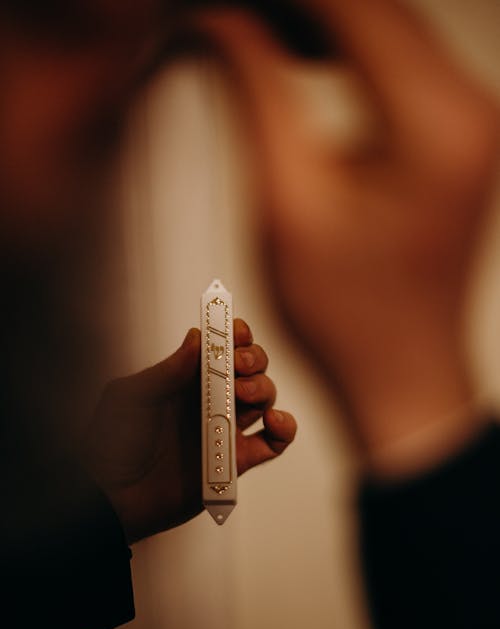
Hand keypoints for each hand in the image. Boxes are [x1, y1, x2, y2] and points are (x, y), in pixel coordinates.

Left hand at [82, 319, 295, 542]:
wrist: (112, 499)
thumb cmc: (110, 444)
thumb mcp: (129, 398)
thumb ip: (166, 371)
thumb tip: (198, 339)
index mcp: (185, 379)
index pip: (221, 348)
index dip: (235, 335)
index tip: (236, 332)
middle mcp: (210, 400)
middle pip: (251, 368)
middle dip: (254, 357)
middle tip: (240, 365)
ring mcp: (225, 429)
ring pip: (265, 397)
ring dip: (264, 387)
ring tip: (242, 394)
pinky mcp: (238, 461)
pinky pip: (274, 442)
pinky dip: (284, 427)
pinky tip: (273, 421)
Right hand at [189, 0, 499, 467]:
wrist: (400, 371)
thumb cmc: (353, 320)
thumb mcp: (285, 206)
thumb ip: (254, 98)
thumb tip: (219, 25)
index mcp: (434, 125)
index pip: (349, 6)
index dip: (275, 1)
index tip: (221, 10)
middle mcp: (466, 111)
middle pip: (372, 5)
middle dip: (292, 8)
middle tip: (226, 23)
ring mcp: (467, 120)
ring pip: (384, 24)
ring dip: (313, 21)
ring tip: (249, 35)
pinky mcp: (453, 133)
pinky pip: (396, 58)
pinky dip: (339, 48)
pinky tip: (296, 57)